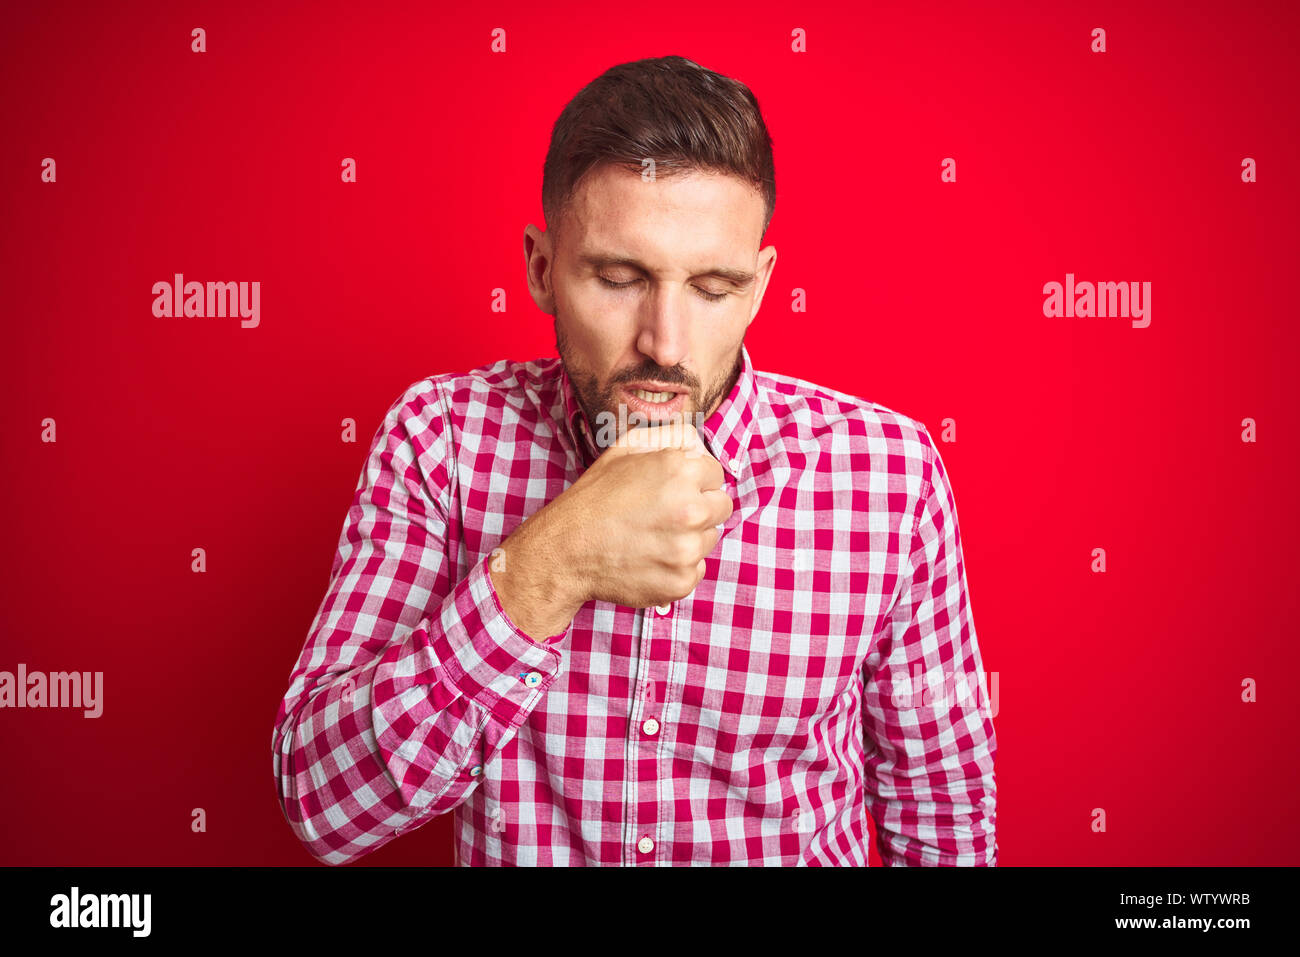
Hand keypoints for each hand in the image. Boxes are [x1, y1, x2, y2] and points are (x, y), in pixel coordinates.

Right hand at [561, 422, 732, 608]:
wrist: (567, 550)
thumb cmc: (594, 498)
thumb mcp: (626, 449)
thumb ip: (669, 437)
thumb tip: (697, 444)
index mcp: (680, 472)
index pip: (716, 474)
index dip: (694, 480)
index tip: (675, 489)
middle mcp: (690, 510)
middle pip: (722, 506)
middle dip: (700, 507)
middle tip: (667, 513)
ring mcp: (687, 550)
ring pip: (709, 539)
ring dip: (689, 537)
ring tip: (652, 535)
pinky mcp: (681, 582)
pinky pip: (695, 569)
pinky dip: (677, 566)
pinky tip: (649, 558)